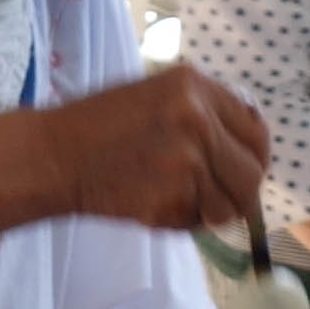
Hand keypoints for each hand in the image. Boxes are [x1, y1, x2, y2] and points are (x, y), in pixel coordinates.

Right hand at [0, 66, 271, 234]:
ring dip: (208, 212)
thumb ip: (205, 113)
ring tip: (175, 199)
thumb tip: (249, 147)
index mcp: (195, 86)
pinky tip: (152, 203)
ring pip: (228, 206)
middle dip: (241, 193)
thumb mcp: (158, 96)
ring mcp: (187, 160)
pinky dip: (181, 222)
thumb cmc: (99, 126)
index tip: (245, 168)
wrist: (53, 154)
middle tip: (221, 199)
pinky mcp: (171, 197)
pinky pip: (196, 222)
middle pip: (252, 173)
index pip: (255, 129)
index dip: (256, 155)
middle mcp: (197, 118)